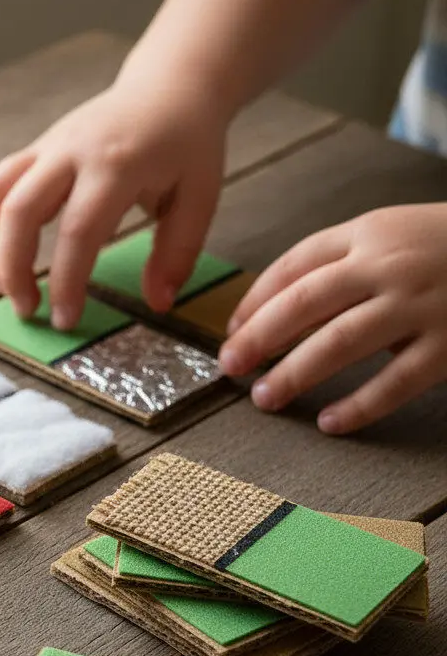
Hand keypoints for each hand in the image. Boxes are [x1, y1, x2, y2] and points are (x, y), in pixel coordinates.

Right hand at [0, 75, 227, 328]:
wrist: (170, 86)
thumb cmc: (188, 146)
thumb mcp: (200, 198)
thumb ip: (177, 252)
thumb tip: (157, 303)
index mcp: (117, 164)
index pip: (79, 231)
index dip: (66, 282)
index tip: (66, 319)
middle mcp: (73, 150)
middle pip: (20, 211)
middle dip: (14, 270)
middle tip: (28, 311)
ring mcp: (48, 146)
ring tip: (6, 288)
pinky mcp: (35, 149)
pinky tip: (1, 257)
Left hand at [220, 203, 446, 433]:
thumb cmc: (441, 247)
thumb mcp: (388, 235)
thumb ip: (335, 265)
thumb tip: (265, 314)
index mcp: (369, 233)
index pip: (294, 265)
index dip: (255, 300)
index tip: (231, 330)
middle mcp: (390, 265)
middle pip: (305, 303)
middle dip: (259, 338)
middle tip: (230, 366)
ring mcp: (422, 304)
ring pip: (341, 343)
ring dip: (295, 373)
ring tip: (265, 397)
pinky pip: (396, 381)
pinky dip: (359, 405)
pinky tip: (330, 423)